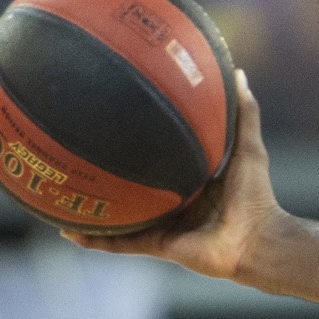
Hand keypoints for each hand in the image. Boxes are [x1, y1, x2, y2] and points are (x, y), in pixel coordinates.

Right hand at [62, 70, 283, 281]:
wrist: (256, 240)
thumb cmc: (256, 194)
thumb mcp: (247, 146)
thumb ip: (244, 112)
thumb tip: (239, 73)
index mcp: (189, 181)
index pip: (156, 159)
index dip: (136, 146)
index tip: (113, 126)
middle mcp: (172, 203)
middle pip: (132, 188)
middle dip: (106, 177)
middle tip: (77, 157)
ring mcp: (163, 226)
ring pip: (118, 218)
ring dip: (91, 210)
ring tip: (61, 196)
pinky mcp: (157, 245)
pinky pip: (120, 243)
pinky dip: (95, 240)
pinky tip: (70, 231)